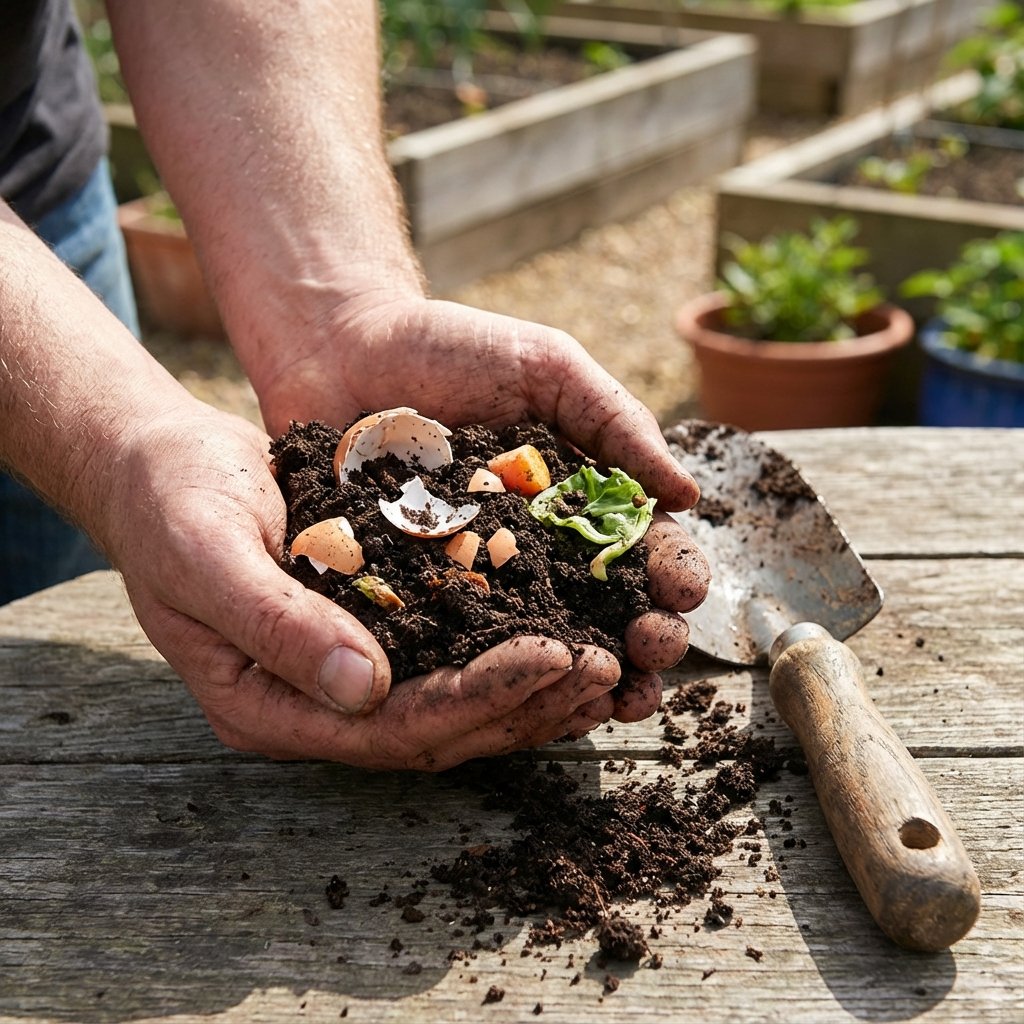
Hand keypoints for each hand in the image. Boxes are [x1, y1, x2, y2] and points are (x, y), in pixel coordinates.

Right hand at [104, 402, 676, 769]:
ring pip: (455, 700)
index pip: (392, 728)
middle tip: (606, 668)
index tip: (555, 656)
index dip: (479, 697)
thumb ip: (278, 626)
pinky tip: (564, 624)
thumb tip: (363, 689)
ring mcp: (343, 672)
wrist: (160, 468)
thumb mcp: (209, 557)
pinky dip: (508, 643)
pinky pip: (450, 651)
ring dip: (531, 687)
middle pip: (438, 729)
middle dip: (525, 702)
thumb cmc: (170, 506)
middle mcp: (316, 703)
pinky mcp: (371, 630)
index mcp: (269, 706)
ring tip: (607, 661)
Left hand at [249, 294, 710, 729]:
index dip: (671, 577)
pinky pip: (458, 646)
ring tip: (612, 699)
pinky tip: (524, 700)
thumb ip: (616, 422)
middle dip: (641, 637)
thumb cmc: (451, 347)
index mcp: (576, 501)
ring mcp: (476, 579)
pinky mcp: (414, 596)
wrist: (340, 348)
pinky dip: (493, 678)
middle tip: (652, 649)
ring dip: (584, 678)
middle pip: (603, 610)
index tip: (684, 593)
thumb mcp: (548, 367)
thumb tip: (691, 495)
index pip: (641, 550)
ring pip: (540, 643)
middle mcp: (534, 551)